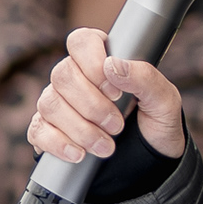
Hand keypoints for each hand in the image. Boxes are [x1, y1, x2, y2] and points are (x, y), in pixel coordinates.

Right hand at [27, 27, 186, 169]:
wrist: (149, 161)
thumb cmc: (156, 122)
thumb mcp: (164, 100)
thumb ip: (145, 77)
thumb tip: (112, 65)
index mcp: (102, 59)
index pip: (81, 41)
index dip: (93, 64)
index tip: (116, 92)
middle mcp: (74, 76)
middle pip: (63, 75)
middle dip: (92, 106)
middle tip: (117, 126)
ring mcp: (57, 102)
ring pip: (50, 104)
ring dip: (80, 129)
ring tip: (107, 146)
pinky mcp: (46, 130)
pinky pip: (38, 130)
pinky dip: (58, 144)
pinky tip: (79, 154)